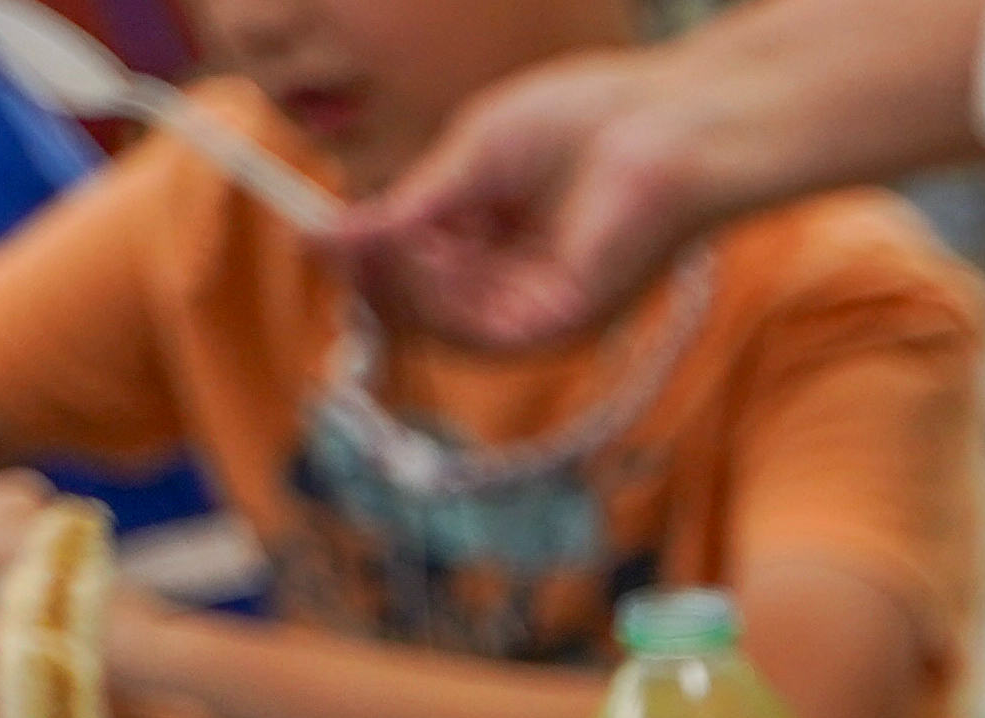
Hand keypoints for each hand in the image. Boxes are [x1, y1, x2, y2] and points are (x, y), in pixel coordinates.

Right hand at [334, 45, 733, 352]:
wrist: (666, 118)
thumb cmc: (588, 123)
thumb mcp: (471, 160)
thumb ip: (408, 207)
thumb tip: (325, 235)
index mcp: (501, 247)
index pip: (418, 282)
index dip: (366, 266)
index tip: (318, 236)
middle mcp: (522, 288)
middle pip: (424, 315)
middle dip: (375, 281)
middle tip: (335, 242)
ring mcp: (546, 309)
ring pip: (447, 329)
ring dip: (405, 286)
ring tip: (386, 236)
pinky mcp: (568, 319)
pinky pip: (485, 331)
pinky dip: (443, 296)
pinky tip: (424, 250)